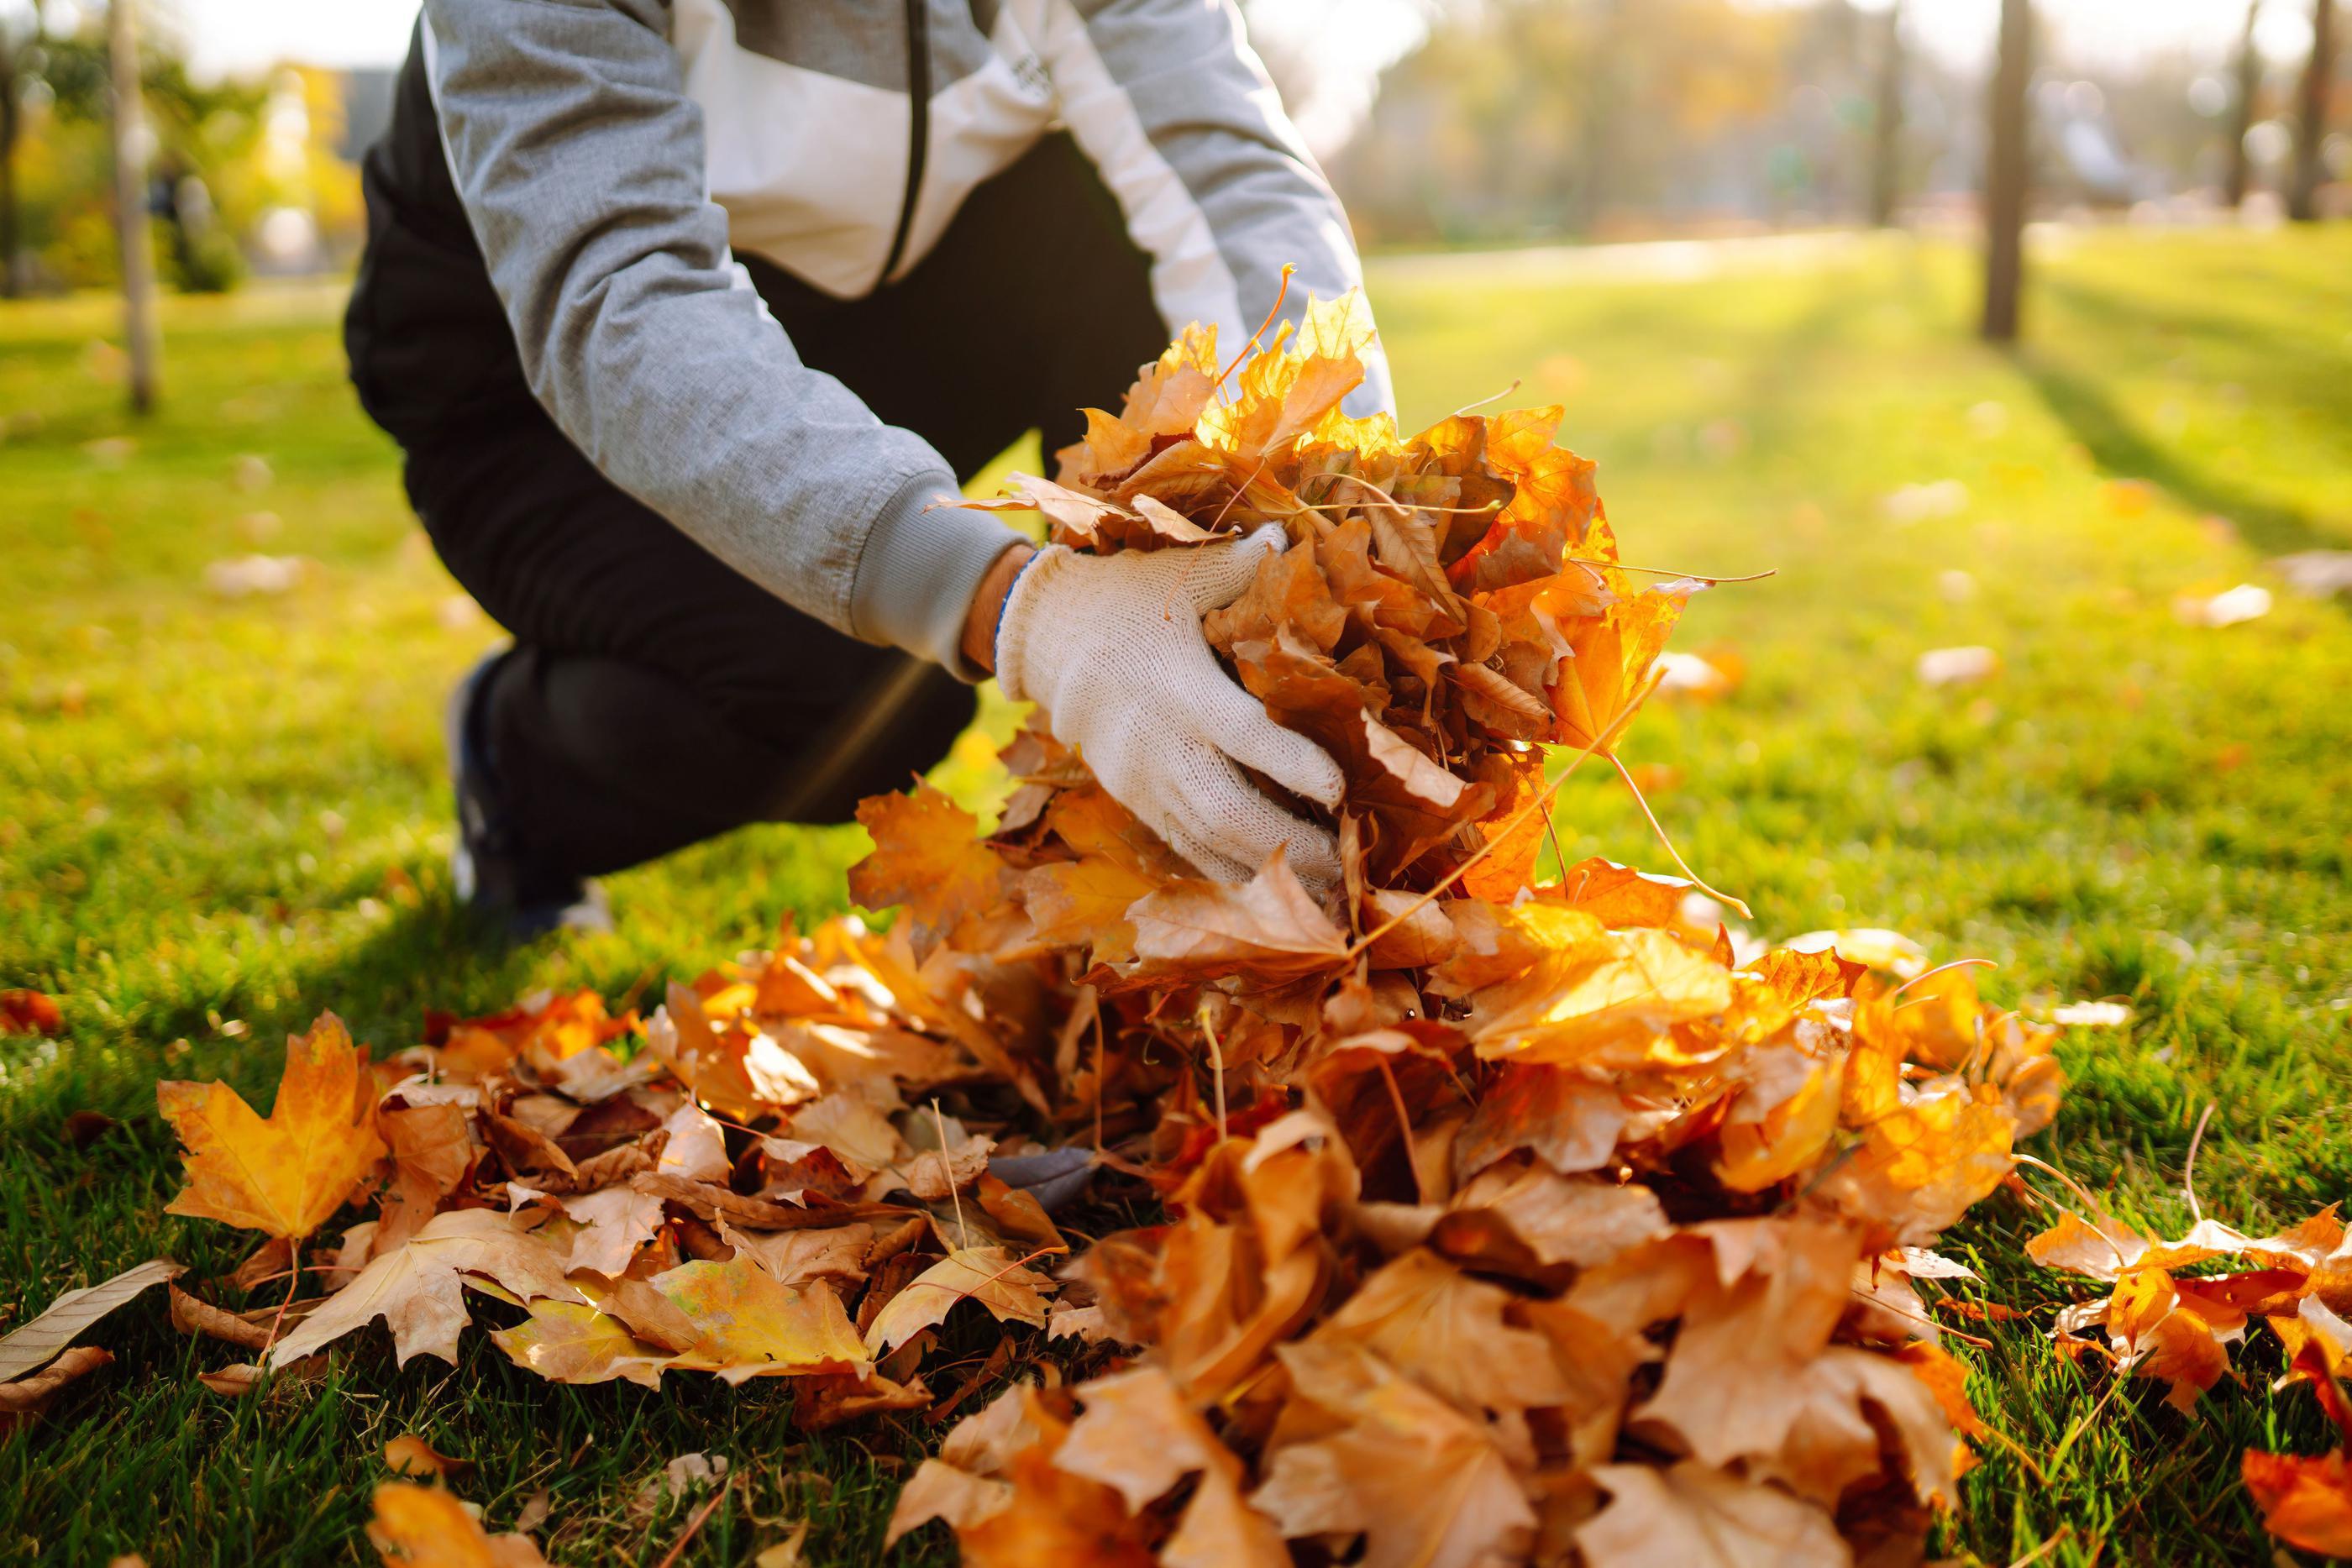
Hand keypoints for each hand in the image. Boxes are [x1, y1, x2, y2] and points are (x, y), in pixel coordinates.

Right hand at [990, 526, 1344, 886]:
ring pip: (1206, 841)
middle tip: (1349, 866)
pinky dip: (1230, 870)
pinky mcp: (1133, 798)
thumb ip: (1238, 566)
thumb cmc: (1126, 597)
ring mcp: (1141, 780)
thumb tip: (1289, 543)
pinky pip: (1185, 846)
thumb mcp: (1180, 573)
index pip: (1243, 736)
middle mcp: (1158, 744)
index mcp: (1178, 685)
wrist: (1045, 637)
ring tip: (1327, 891)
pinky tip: (1276, 887)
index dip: (1292, 766)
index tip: (1341, 791)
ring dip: (1267, 869)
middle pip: (1226, 811)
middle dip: (1291, 845)